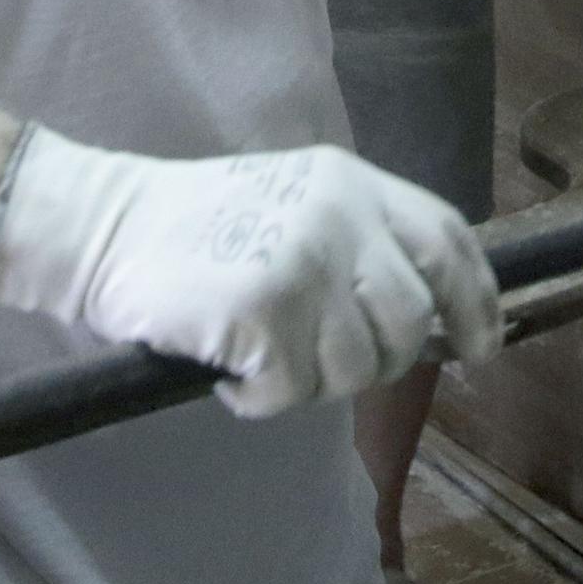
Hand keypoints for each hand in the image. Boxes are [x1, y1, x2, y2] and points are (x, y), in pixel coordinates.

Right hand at [0, 133, 502, 418]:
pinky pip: (292, 392)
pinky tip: (228, 370)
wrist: (100, 227)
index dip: (477, 301)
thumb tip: (435, 318)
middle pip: (411, 321)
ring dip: (310, 383)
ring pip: (356, 368)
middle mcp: (339, 216)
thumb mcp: (298, 203)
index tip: (482, 347)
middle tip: (321, 362)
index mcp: (354, 184)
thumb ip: (363, 242)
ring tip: (263, 357)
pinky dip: (259, 399)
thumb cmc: (200, 228)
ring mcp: (302, 263)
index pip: (446, 242)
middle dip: (379, 361)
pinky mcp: (261, 312)